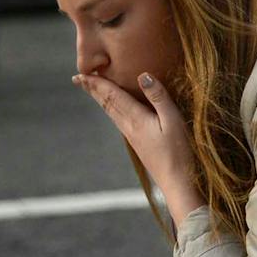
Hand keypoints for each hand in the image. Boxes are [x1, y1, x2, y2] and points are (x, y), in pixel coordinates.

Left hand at [73, 71, 202, 221]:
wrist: (176, 182)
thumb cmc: (178, 151)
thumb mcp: (172, 120)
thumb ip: (158, 97)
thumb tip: (143, 75)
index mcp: (135, 119)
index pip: (112, 96)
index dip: (96, 84)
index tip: (79, 74)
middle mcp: (128, 127)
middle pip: (107, 104)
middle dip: (93, 90)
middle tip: (77, 78)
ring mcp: (132, 137)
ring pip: (111, 113)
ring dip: (100, 99)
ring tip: (92, 89)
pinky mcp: (137, 143)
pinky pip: (119, 120)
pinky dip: (111, 109)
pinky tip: (114, 109)